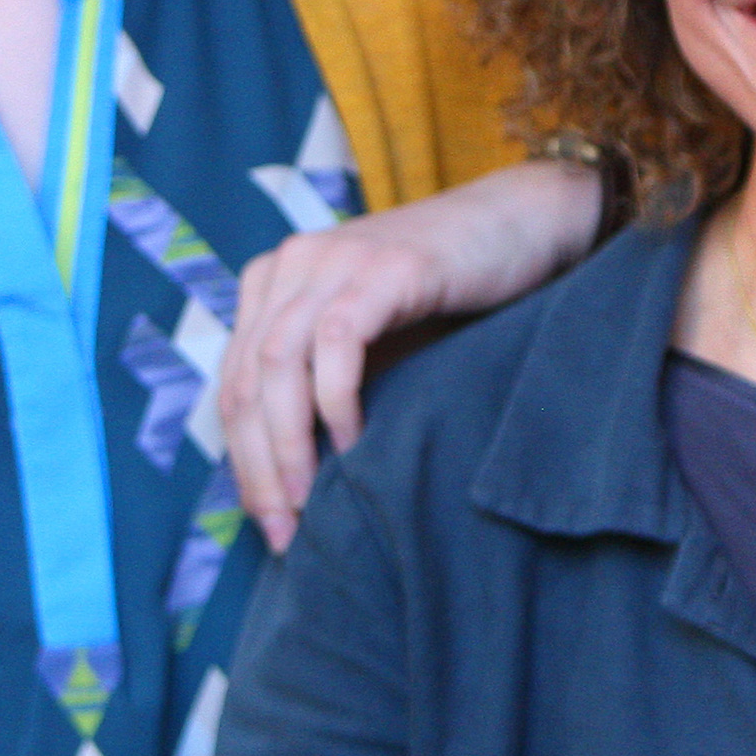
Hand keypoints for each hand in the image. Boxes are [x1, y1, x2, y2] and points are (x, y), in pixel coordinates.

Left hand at [224, 156, 602, 548]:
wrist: (520, 226)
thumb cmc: (444, 296)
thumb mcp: (367, 338)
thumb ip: (318, 383)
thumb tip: (287, 481)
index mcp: (273, 279)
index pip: (235, 383)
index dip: (242, 460)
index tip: (269, 521)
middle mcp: (292, 262)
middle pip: (247, 379)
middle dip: (258, 465)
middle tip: (283, 529)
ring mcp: (336, 258)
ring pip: (279, 363)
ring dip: (288, 443)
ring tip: (309, 498)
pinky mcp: (384, 266)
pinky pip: (337, 341)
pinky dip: (335, 400)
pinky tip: (353, 442)